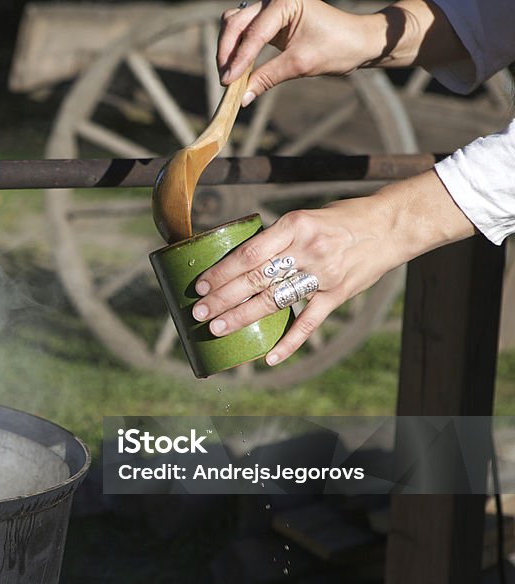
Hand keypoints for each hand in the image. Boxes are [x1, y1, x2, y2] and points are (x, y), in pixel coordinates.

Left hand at [190, 171, 475, 364]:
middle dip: (223, 299)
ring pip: (275, 302)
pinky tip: (269, 358)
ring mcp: (324, 275)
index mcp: (294, 226)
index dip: (222, 273)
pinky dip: (289, 342)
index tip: (200, 286)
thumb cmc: (340, 219)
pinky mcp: (338, 295)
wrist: (392, 225)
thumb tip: (235, 262)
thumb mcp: (303, 218)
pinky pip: (309, 323)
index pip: (249, 254)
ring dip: (243, 318)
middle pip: (256, 280)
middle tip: (199, 313)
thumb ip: (274, 239)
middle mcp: (308, 250)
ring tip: (218, 329)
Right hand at [219, 0, 469, 103]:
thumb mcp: (300, 65)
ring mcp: (269, 7)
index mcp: (286, 1)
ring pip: (234, 24)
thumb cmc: (337, 47)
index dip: (239, 60)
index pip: (254, 32)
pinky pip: (242, 31)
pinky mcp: (268, 19)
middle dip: (227, 52)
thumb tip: (242, 98)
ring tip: (229, 76)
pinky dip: (236, 48)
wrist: (357, 41)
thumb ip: (267, 78)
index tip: (227, 83)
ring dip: (228, 49)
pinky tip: (237, 68)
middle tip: (225, 81)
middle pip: (235, 23)